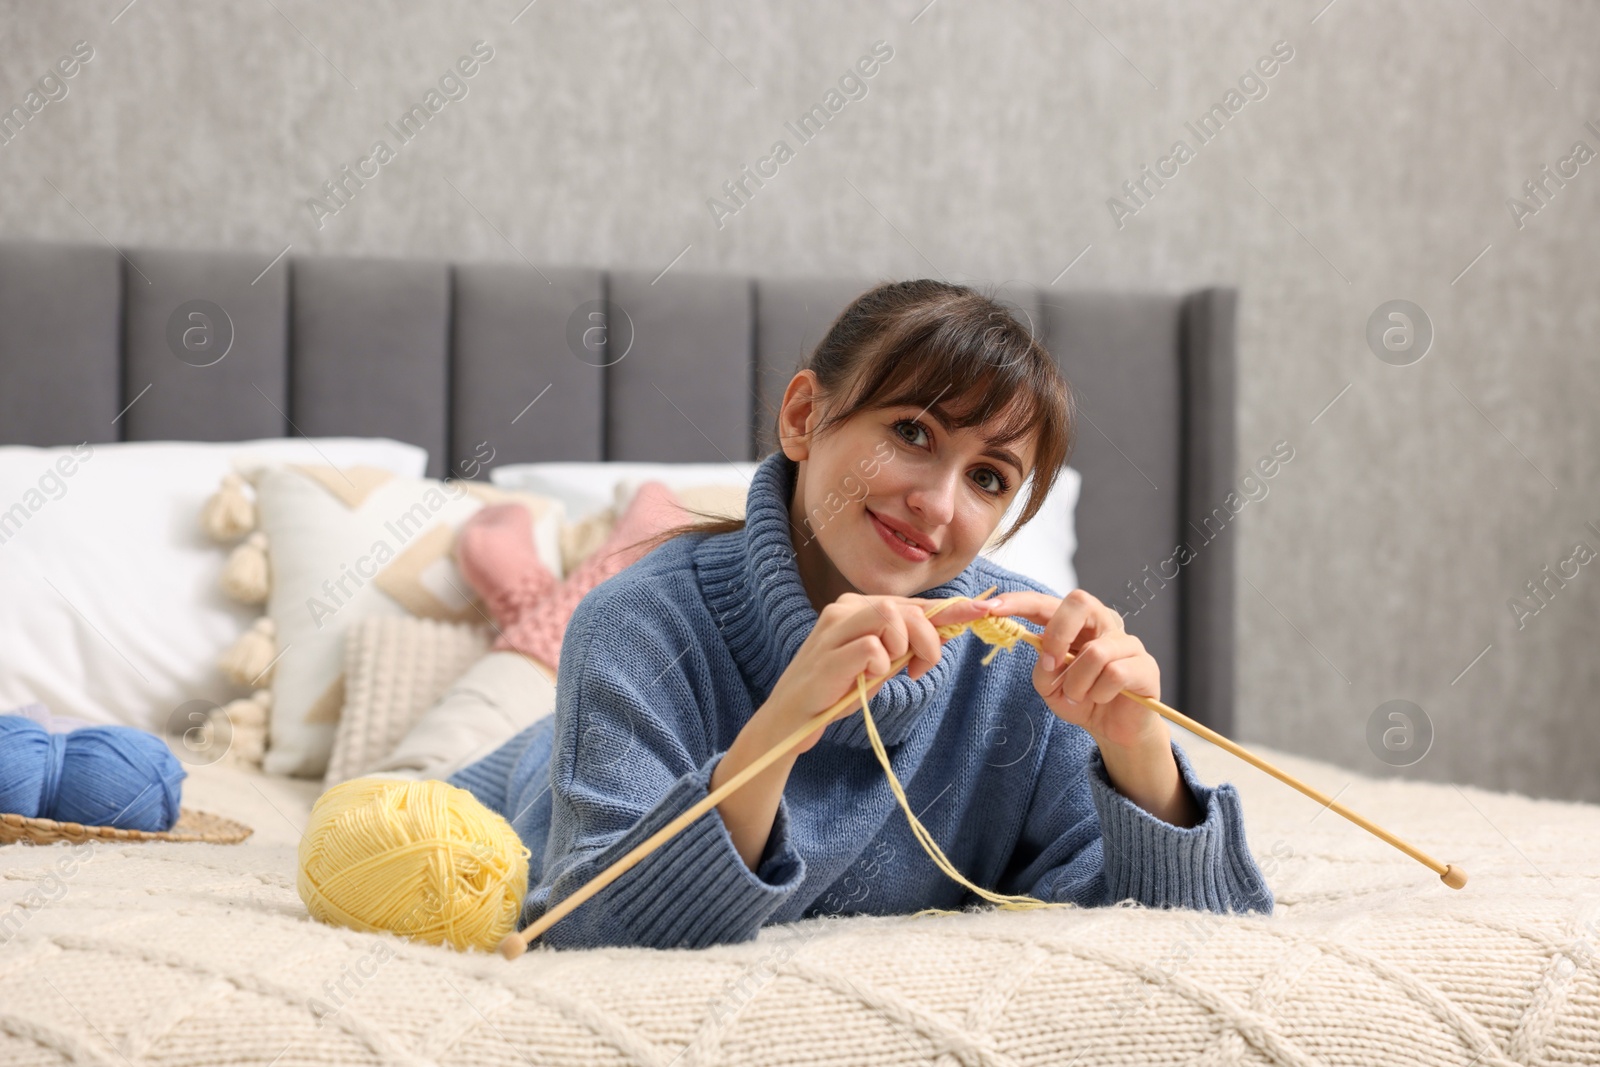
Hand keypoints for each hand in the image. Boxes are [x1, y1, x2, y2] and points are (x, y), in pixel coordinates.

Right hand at [760, 591, 992, 753]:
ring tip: (891, 671)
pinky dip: (880, 666)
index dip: (950, 609)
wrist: (793, 719)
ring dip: (904, 647)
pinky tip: (867, 679)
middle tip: (921, 669)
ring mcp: (834, 629)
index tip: (981, 611)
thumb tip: (950, 630)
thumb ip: (909, 646)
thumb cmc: (837, 689)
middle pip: (906, 609)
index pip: (912, 603)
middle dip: (929, 639)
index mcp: (858, 607)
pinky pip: (873, 648)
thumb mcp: (881, 665)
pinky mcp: (828, 654)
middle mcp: (844, 609)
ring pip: (890, 616)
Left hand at [984, 589, 1165, 751]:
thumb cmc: (1081, 700)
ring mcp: (1127, 642)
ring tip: (1082, 697)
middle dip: (1058, 634)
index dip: (1019, 602)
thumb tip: (1046, 654)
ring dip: (1078, 684)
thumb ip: (1042, 668)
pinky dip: (1099, 694)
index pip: (1046, 602)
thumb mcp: (1050, 687)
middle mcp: (1102, 624)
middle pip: (1079, 601)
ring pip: (1094, 652)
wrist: (1113, 730)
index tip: (993, 607)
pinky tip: (1102, 699)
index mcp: (1074, 624)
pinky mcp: (1145, 665)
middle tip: (1051, 664)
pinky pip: (1114, 674)